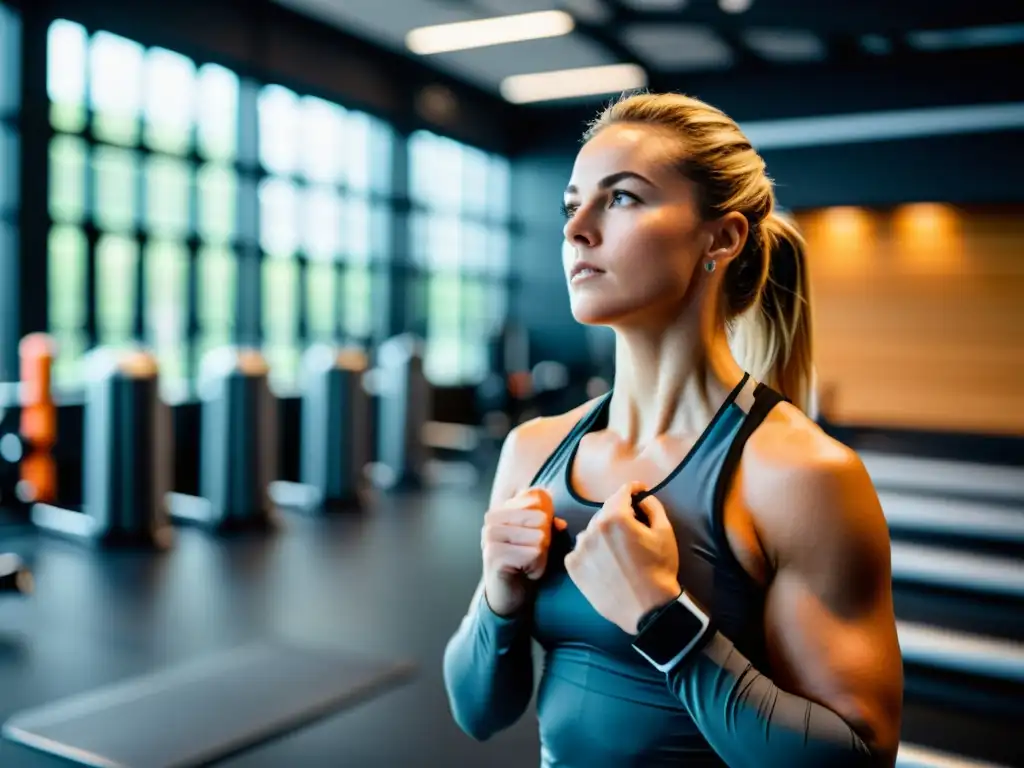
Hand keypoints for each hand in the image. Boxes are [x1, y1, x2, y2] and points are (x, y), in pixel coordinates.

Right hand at [481, 488, 566, 616]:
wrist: (509, 596)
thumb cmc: (526, 563)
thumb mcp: (540, 537)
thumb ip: (551, 523)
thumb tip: (561, 524)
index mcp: (502, 507)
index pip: (539, 498)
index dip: (547, 520)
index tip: (534, 538)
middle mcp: (492, 518)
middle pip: (541, 518)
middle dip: (545, 540)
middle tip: (531, 554)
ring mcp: (490, 535)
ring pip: (540, 537)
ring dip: (541, 556)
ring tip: (527, 564)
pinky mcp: (494, 555)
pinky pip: (534, 554)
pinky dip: (537, 567)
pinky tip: (524, 572)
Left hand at [565, 482, 681, 634]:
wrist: (646, 610)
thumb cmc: (659, 570)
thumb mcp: (665, 533)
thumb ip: (653, 507)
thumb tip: (641, 498)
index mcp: (615, 517)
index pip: (621, 492)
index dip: (633, 488)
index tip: (638, 490)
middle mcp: (592, 529)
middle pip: (606, 512)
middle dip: (619, 515)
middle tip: (633, 527)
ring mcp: (580, 548)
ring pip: (592, 532)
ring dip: (603, 534)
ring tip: (618, 551)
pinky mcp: (573, 567)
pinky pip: (580, 551)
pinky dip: (591, 552)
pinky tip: (605, 563)